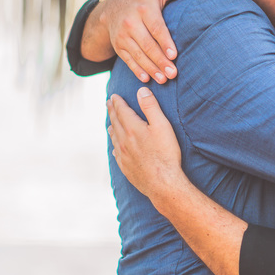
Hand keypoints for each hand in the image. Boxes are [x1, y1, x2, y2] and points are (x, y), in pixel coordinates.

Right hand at [98, 0, 193, 83]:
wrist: (113, 7)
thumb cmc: (144, 0)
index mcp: (144, 9)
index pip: (156, 28)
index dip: (165, 42)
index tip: (174, 55)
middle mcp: (131, 23)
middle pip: (147, 45)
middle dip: (160, 60)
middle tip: (173, 73)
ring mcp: (122, 36)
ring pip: (138, 55)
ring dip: (151, 69)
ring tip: (164, 79)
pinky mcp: (118, 46)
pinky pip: (127, 60)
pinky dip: (136, 70)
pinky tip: (146, 79)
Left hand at [107, 88, 190, 205]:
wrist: (162, 183)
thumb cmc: (166, 154)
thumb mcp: (162, 126)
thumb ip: (151, 107)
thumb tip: (141, 91)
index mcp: (132, 129)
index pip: (121, 111)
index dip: (117, 102)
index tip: (113, 96)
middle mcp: (123, 141)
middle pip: (115, 122)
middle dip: (112, 111)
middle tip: (108, 104)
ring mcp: (123, 155)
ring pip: (113, 138)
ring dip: (112, 127)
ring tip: (110, 122)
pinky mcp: (126, 167)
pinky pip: (116, 153)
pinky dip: (115, 145)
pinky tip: (116, 147)